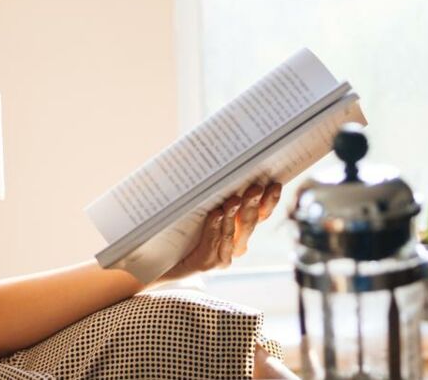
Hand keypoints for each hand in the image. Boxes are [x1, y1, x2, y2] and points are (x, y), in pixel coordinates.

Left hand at [156, 181, 283, 284]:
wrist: (153, 257)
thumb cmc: (176, 226)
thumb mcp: (199, 205)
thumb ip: (213, 192)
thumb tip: (223, 163)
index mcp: (239, 229)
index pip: (261, 214)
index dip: (269, 201)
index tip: (274, 183)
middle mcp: (235, 245)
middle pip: (250, 223)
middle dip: (253, 204)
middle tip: (255, 188)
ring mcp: (221, 256)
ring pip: (233, 234)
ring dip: (234, 215)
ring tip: (233, 200)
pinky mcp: (205, 264)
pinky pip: (213, 244)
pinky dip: (215, 228)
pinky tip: (215, 215)